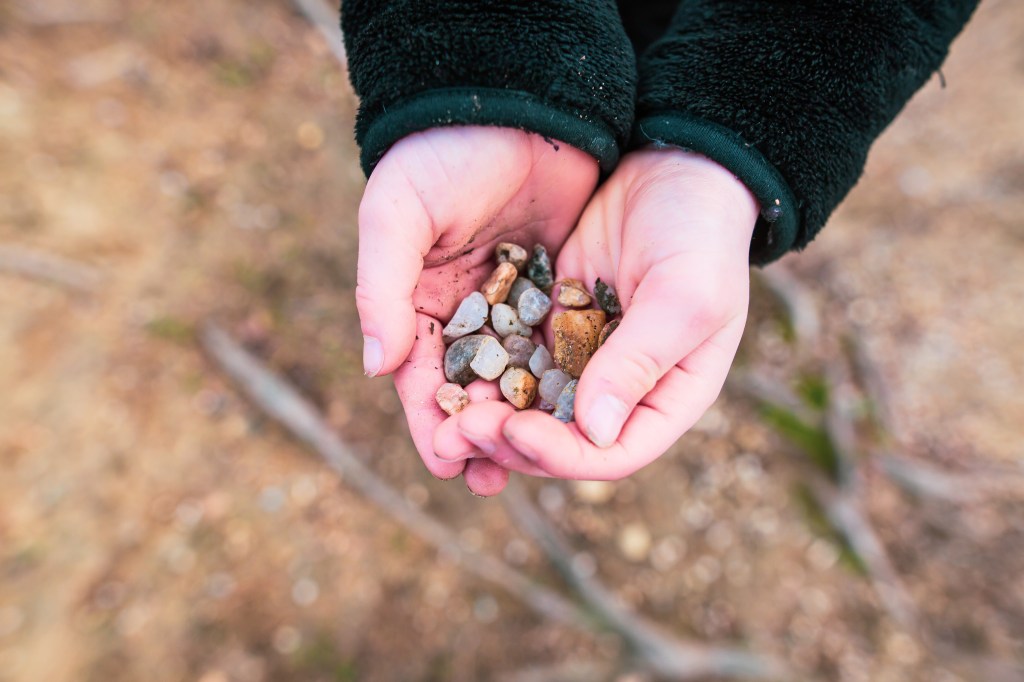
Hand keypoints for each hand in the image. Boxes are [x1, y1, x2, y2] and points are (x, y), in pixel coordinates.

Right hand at [355, 126, 597, 493]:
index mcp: (414, 299)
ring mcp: (508, 303)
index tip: (448, 461)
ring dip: (520, 422)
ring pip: (514, 378)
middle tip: (492, 478)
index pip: (419, 376)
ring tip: (534, 464)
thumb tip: (376, 368)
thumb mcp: (397, 215)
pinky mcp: (552, 290)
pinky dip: (558, 383)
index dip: (430, 421)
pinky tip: (574, 416)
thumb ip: (380, 289)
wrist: (514, 101)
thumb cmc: (441, 154)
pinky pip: (554, 347)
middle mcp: (460, 311)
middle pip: (467, 390)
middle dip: (477, 435)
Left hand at [433, 148, 757, 478]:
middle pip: (560, 439)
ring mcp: (582, 357)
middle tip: (456, 432)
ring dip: (486, 414)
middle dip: (509, 441)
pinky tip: (446, 369)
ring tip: (439, 414)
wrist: (677, 165)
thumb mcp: (683, 297)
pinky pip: (511, 357)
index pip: (613, 454)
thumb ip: (638, 361)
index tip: (514, 431)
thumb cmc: (700, 235)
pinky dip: (482, 369)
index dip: (562, 455)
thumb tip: (595, 432)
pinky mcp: (550, 322)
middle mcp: (621, 389)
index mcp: (666, 398)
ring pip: (528, 405)